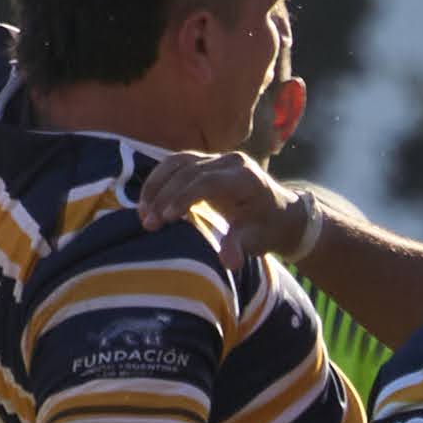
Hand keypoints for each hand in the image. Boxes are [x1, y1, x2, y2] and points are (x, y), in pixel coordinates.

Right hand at [132, 150, 312, 266]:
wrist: (279, 213)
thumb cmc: (268, 229)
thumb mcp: (258, 240)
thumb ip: (240, 246)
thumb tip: (228, 263)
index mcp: (245, 177)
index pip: (208, 181)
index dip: (183, 197)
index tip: (165, 218)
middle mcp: (230, 162)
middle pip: (188, 171)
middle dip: (164, 195)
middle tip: (148, 223)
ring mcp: (216, 159)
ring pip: (177, 162)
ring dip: (156, 185)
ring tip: (142, 211)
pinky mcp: (204, 162)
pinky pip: (175, 164)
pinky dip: (158, 180)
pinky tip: (147, 200)